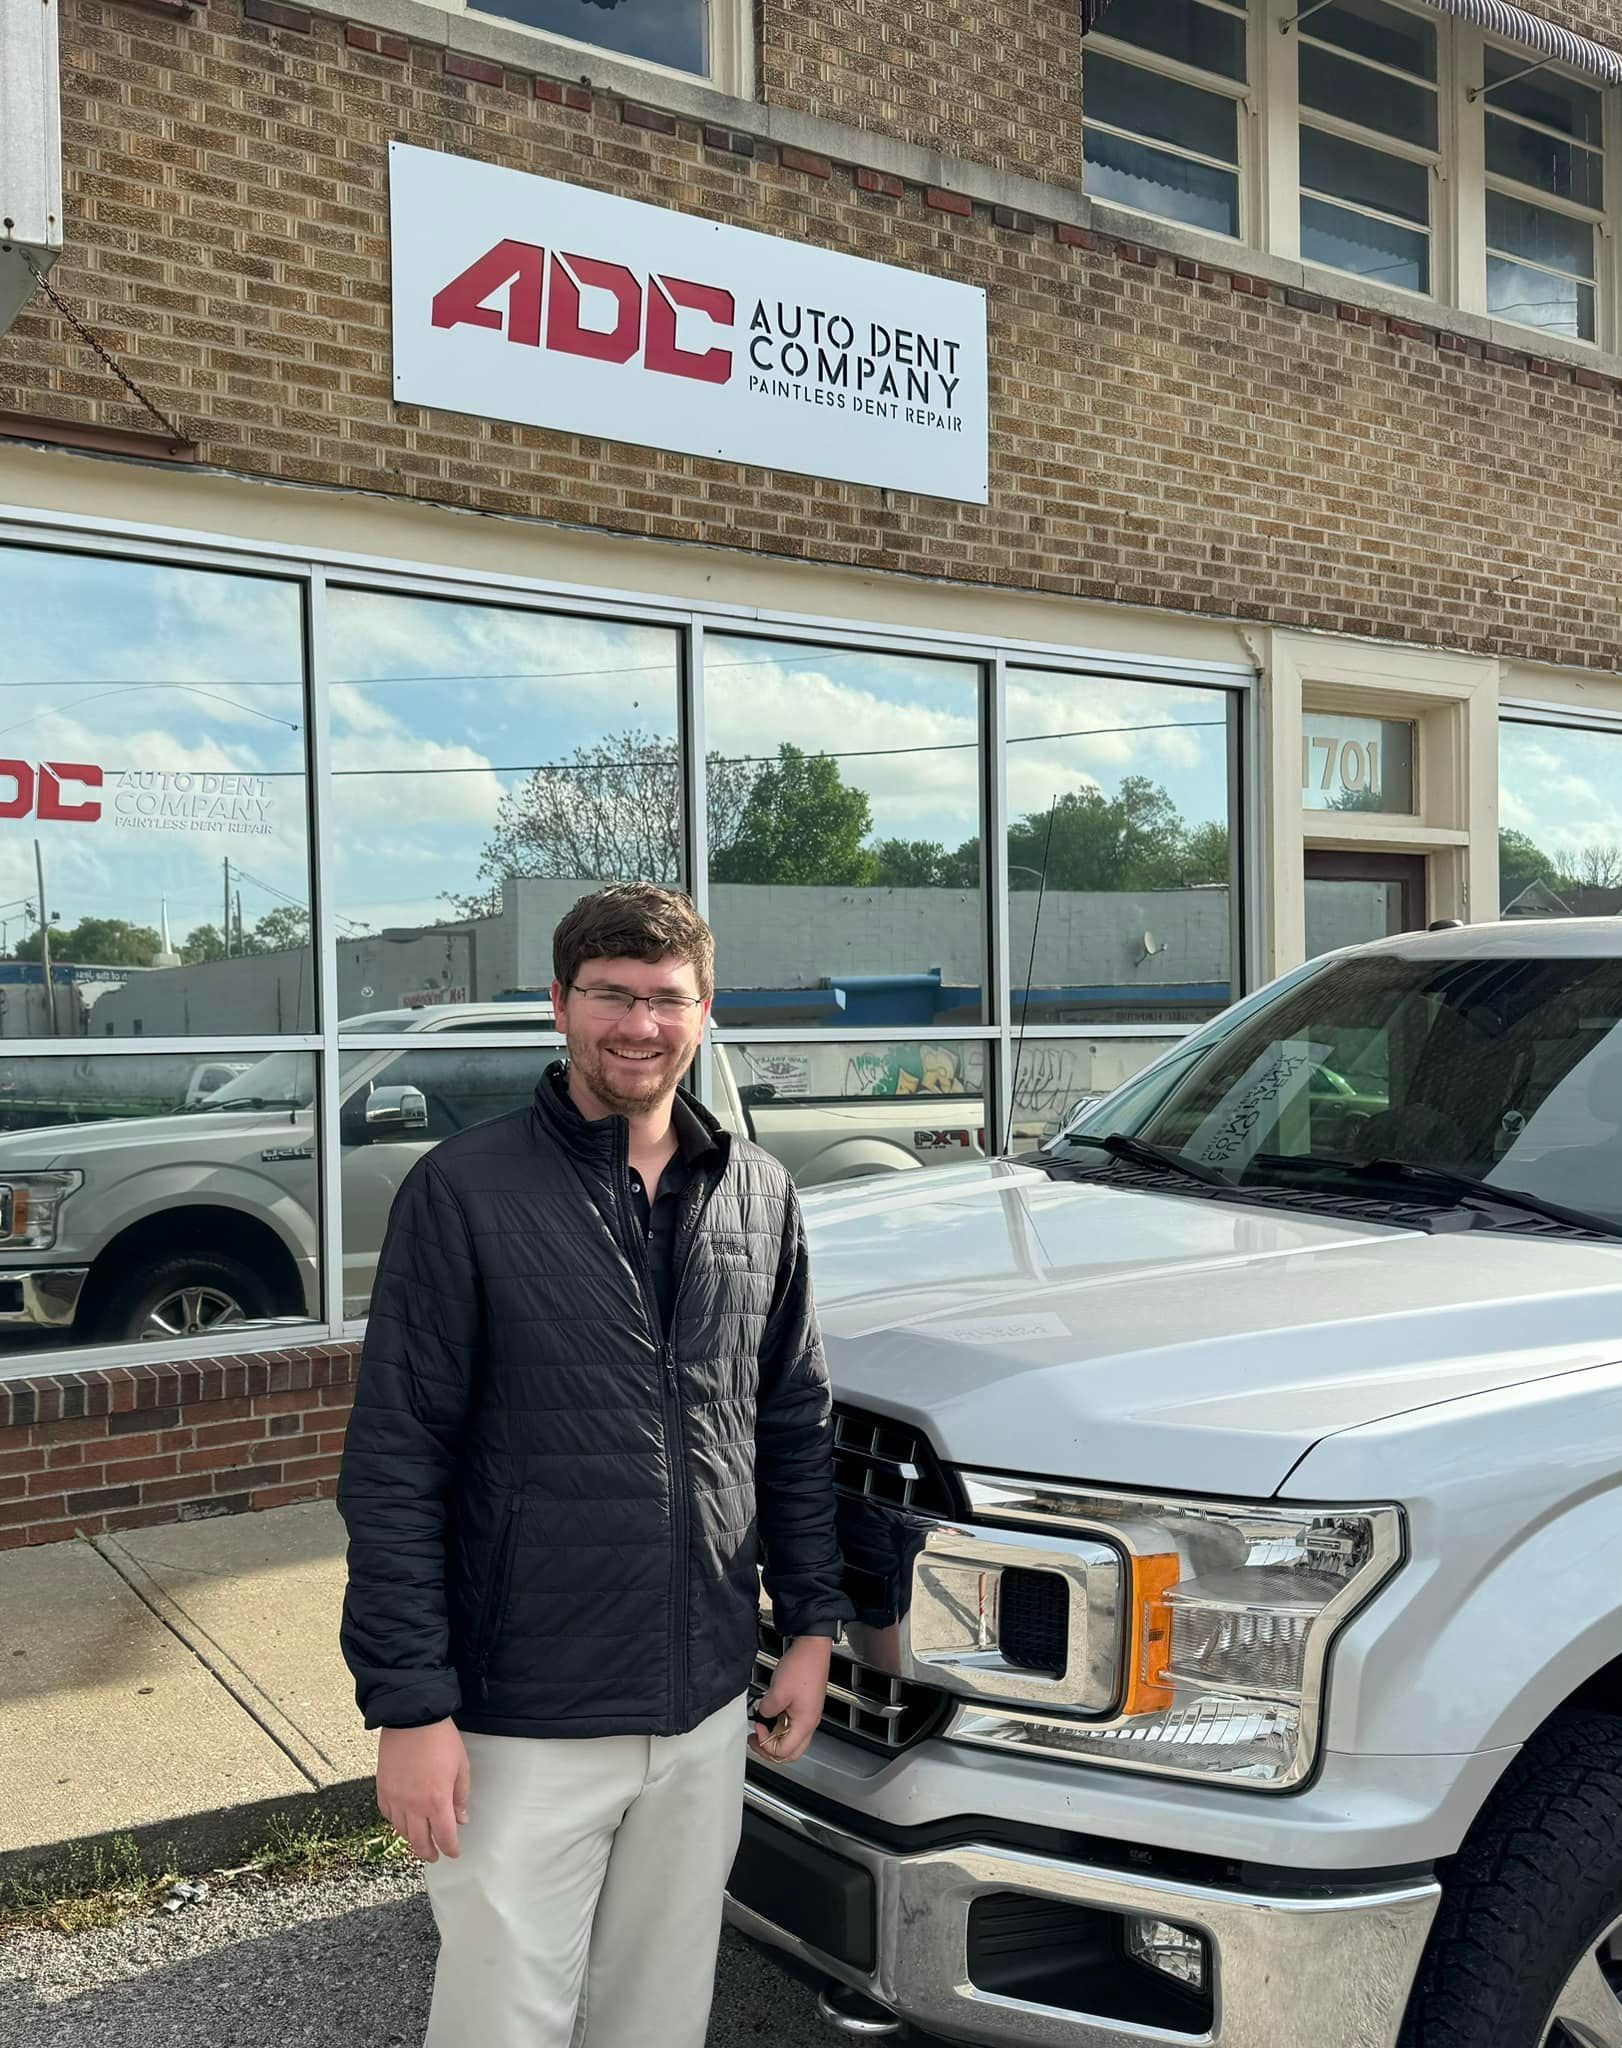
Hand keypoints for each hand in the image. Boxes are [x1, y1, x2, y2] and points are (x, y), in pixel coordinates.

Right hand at [377, 1719, 469, 1862]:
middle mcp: (414, 1805)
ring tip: (419, 1841)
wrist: (412, 1718)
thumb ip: (460, 1797)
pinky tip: (402, 1821)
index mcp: (437, 1801)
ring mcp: (395, 1798)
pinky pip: (388, 1815)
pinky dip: (396, 1822)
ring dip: (412, 1840)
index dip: (450, 1849)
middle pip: (419, 1841)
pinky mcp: (382, 1789)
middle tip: (434, 1855)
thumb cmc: (440, 1739)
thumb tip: (460, 1819)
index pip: (444, 1837)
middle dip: (429, 1852)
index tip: (453, 1852)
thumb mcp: (461, 1767)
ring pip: (402, 1831)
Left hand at [750, 1635, 830, 1764]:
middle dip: (770, 1750)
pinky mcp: (806, 1706)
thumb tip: (762, 1715)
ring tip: (762, 1728)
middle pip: (791, 1752)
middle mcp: (810, 1723)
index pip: (784, 1751)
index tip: (758, 1727)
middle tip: (757, 1739)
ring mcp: (809, 1715)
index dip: (766, 1744)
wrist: (812, 1648)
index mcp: (805, 1723)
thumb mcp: (777, 1691)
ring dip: (775, 1739)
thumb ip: (766, 1710)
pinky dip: (780, 1726)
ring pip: (792, 1740)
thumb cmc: (801, 1667)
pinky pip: (792, 1726)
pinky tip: (771, 1715)